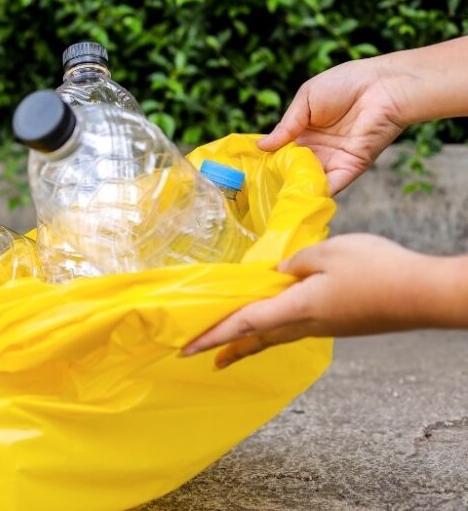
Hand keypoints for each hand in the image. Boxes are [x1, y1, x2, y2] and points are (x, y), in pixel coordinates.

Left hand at [182, 234, 466, 368]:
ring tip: (233, 346)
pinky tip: (279, 321)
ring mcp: (325, 326)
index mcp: (295, 307)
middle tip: (204, 358)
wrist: (423, 294)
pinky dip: (276, 330)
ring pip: (277, 335)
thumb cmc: (375, 269)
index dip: (212, 335)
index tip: (187, 349)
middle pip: (257, 338)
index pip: (243, 323)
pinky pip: (297, 329)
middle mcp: (306, 324)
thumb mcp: (327, 252)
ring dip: (250, 341)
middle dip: (228, 348)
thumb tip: (279, 270)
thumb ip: (296, 261)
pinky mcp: (340, 323)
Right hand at [257, 58, 410, 194]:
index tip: (250, 170)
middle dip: (279, 178)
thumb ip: (286, 126)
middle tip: (258, 188)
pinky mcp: (351, 167)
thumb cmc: (345, 84)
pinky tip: (298, 197)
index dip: (269, 160)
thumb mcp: (305, 100)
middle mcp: (318, 149)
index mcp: (305, 131)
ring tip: (274, 195)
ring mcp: (334, 160)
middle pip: (294, 169)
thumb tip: (261, 147)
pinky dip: (316, 194)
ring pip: (310, 180)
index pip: (282, 151)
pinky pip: (331, 185)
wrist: (383, 86)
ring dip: (295, 188)